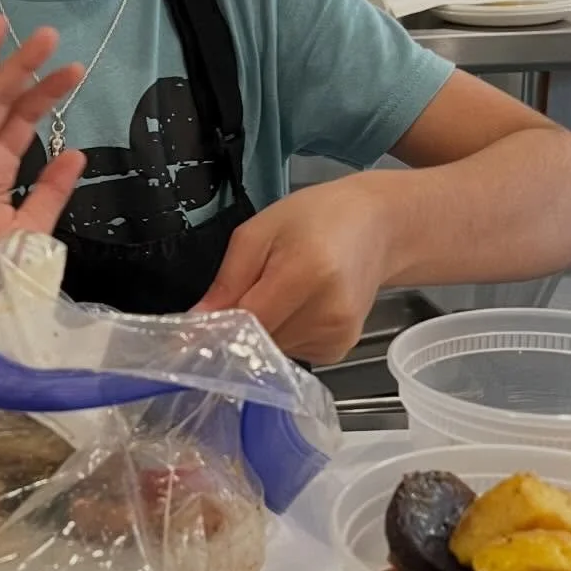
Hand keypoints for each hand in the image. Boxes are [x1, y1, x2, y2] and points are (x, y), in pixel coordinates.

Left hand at [194, 177, 393, 363]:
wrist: (377, 226)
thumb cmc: (315, 218)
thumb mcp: (259, 232)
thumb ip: (227, 280)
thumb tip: (197, 321)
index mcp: (307, 273)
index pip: (247, 321)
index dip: (216, 327)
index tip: (194, 328)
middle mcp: (328, 312)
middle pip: (258, 340)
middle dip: (240, 324)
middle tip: (246, 292)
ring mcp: (338, 335)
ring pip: (272, 350)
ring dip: (264, 329)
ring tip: (281, 292)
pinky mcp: (341, 349)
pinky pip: (292, 352)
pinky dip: (285, 335)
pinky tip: (299, 307)